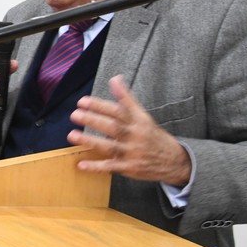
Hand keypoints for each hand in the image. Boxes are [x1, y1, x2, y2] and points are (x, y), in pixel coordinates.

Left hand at [67, 75, 190, 186]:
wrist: (175, 161)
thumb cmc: (152, 135)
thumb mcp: (143, 115)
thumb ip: (126, 98)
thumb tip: (115, 78)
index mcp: (138, 121)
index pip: (118, 110)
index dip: (100, 105)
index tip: (82, 101)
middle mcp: (135, 135)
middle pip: (113, 127)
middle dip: (93, 120)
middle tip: (75, 114)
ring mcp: (132, 153)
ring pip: (110, 146)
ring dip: (90, 141)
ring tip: (71, 135)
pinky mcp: (130, 168)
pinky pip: (111, 167)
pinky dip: (96, 167)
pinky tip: (81, 165)